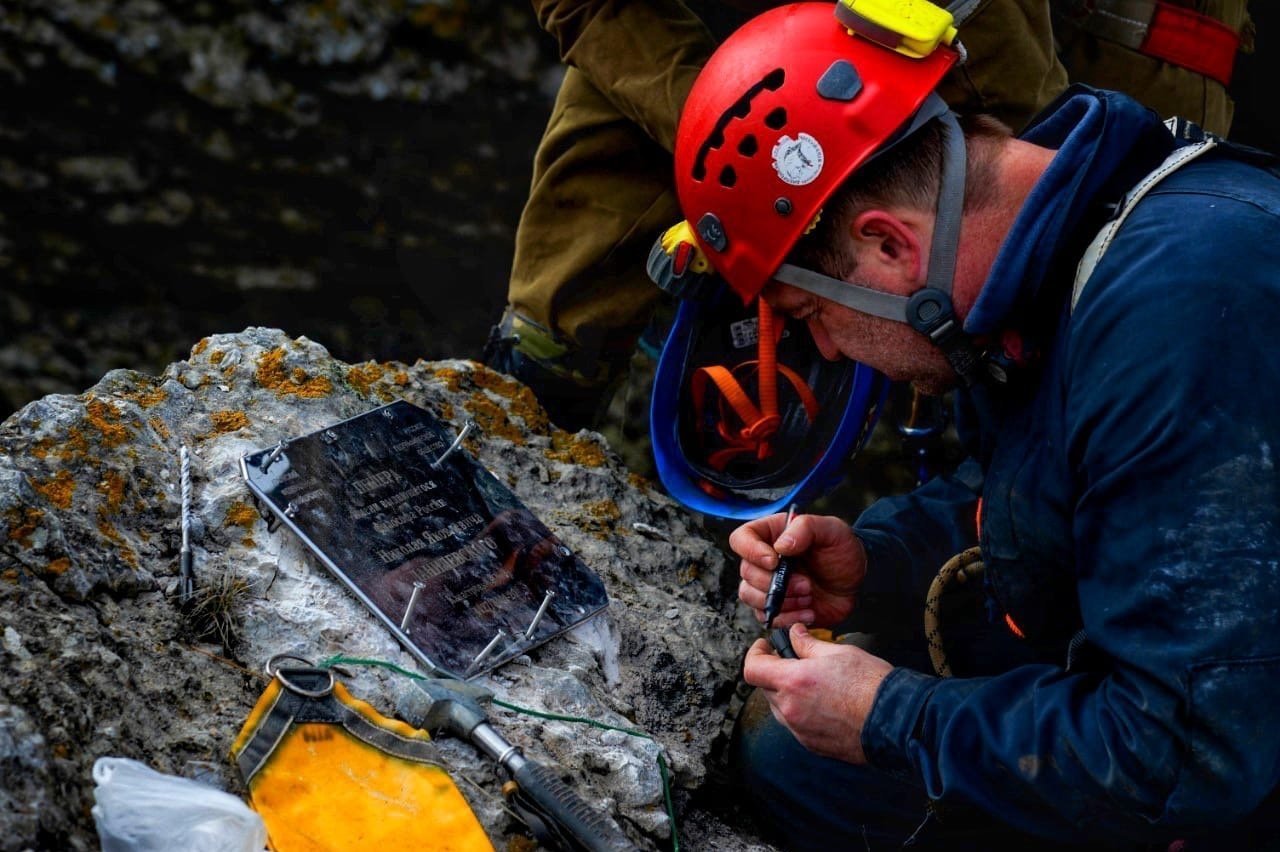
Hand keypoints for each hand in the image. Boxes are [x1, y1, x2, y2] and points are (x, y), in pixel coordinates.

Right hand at [730, 512, 866, 627]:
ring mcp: (767, 585)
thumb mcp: (832, 529)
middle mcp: (764, 560)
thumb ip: (806, 528)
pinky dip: (786, 618)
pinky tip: (808, 612)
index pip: (741, 539)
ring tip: (808, 597)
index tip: (774, 561)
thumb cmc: (843, 551)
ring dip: (781, 601)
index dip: (751, 551)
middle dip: (775, 583)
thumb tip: (780, 546)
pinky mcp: (776, 607)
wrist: (856, 582)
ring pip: (750, 596)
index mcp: (771, 535)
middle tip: (806, 584)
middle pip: (746, 572)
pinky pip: (766, 617)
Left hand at [743, 624, 891, 763]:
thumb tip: (794, 634)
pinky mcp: (812, 744)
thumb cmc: (871, 684)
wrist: (896, 720)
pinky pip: (795, 725)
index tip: (766, 647)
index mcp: (793, 682)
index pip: (752, 669)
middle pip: (765, 688)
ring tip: (814, 684)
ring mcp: (800, 730)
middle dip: (775, 673)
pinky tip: (824, 703)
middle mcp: (791, 709)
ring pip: (780, 708)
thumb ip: (808, 644)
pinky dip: (801, 712)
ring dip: (787, 694)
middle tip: (796, 661)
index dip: (756, 654)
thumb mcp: (838, 652)